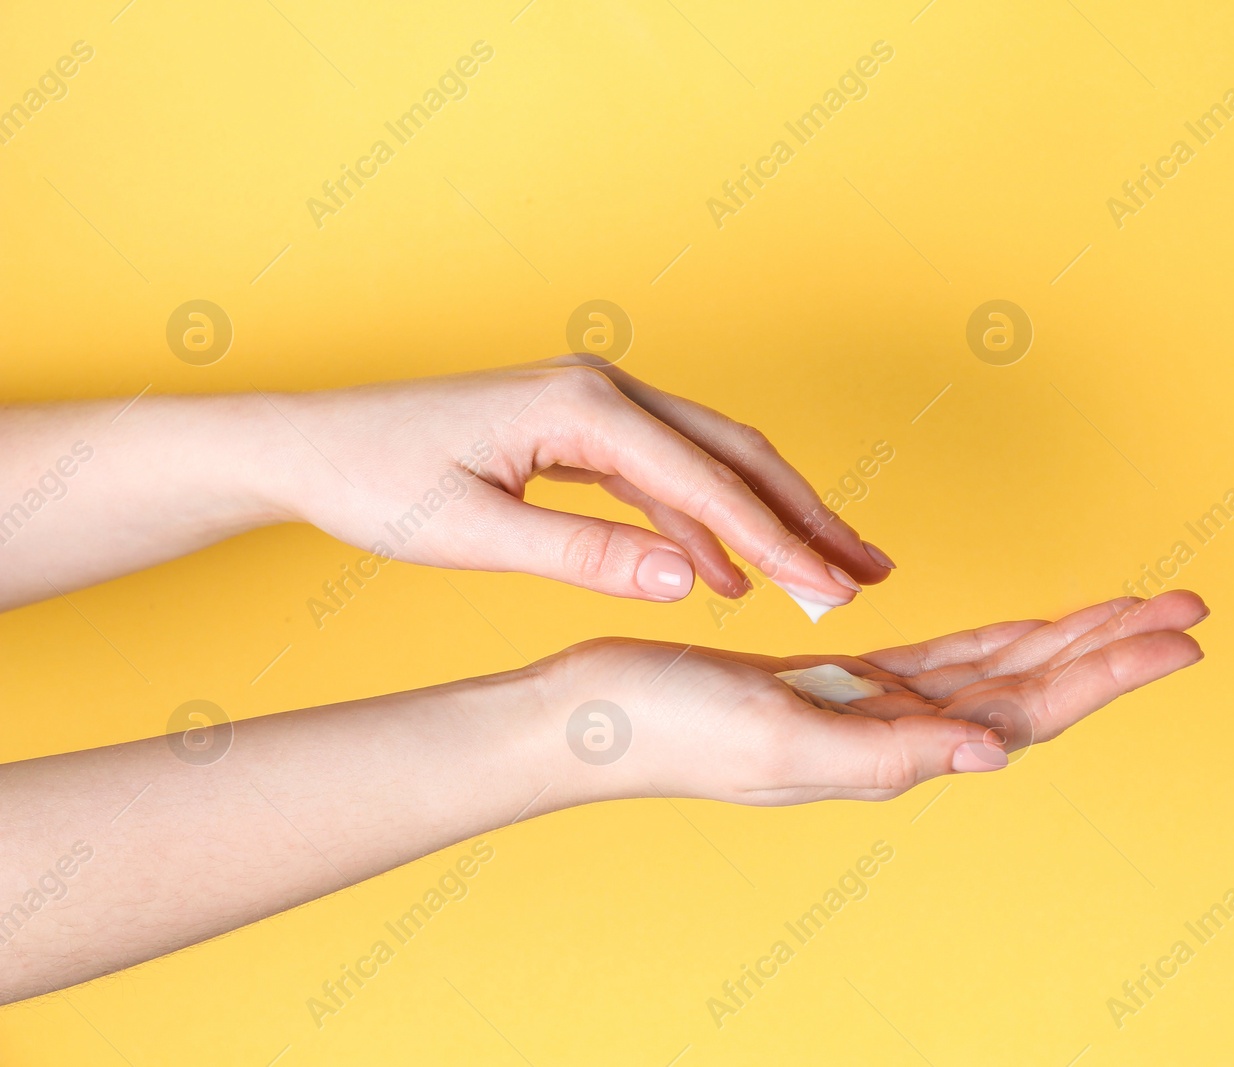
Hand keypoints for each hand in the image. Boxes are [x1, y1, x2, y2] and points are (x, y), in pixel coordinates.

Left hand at [266, 355, 886, 604]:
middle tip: (871, 570)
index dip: (777, 540)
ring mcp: (598, 404)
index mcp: (583, 407)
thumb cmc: (377, 483)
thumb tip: (694, 581)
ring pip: (711, 460)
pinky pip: (667, 476)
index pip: (707, 479)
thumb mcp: (475, 533)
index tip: (834, 588)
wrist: (312, 446)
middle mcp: (604, 390)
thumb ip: (587, 556)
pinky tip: (729, 576)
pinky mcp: (584, 429)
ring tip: (828, 574)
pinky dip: (706, 523)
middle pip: (735, 452)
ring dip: (770, 518)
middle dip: (806, 515)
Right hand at [531, 590, 1206, 804]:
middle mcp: (896, 735)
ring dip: (1064, 639)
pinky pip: (941, 658)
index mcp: (891, 751)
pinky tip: (1024, 628)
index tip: (1180, 636)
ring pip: (995, 670)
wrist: (587, 717)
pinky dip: (993, 639)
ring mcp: (870, 709)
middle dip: (1109, 648)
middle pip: (1032, 689)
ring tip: (1131, 609)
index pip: (1029, 711)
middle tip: (1188, 608)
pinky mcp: (837, 680)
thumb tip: (990, 757)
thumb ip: (885, 751)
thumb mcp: (775, 735)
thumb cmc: (666, 727)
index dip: (1106, 672)